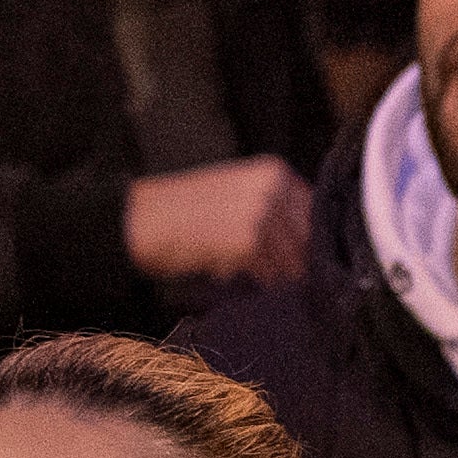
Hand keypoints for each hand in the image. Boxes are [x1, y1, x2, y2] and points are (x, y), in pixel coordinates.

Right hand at [123, 156, 316, 294]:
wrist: (141, 221)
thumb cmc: (184, 210)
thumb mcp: (235, 190)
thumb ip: (274, 204)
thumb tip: (310, 241)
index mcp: (272, 171)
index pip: (315, 211)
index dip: (310, 239)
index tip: (302, 257)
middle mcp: (272, 188)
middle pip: (308, 239)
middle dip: (298, 261)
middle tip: (283, 277)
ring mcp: (262, 213)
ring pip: (293, 261)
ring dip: (278, 277)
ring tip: (251, 276)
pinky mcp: (248, 241)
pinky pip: (271, 275)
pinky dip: (259, 285)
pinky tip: (235, 276)